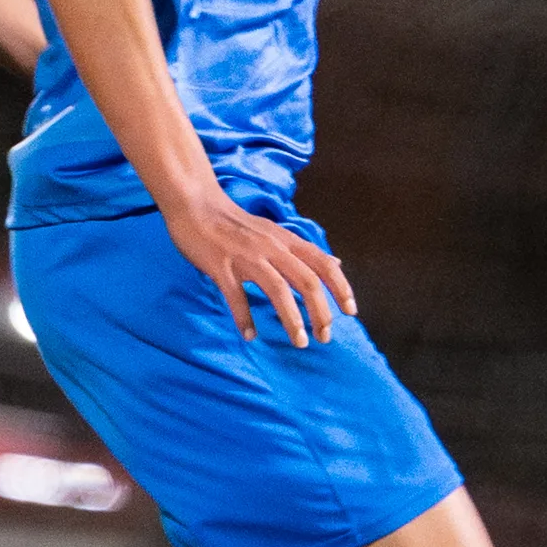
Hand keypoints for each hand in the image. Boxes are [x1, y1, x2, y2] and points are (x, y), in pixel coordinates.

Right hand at [166, 190, 356, 346]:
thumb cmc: (236, 223)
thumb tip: (336, 263)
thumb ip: (304, 250)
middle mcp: (272, 248)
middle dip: (320, 312)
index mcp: (286, 241)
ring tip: (299, 341)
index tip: (350, 312)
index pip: (323, 264)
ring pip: (277, 290)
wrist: (196, 205)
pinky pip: (236, 297)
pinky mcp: (221, 267)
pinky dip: (244, 319)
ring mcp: (246, 257)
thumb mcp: (276, 232)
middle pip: (306, 281)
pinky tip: (250, 335)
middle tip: (325, 337)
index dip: (341, 288)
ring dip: (292, 319)